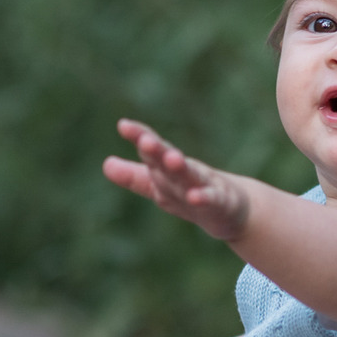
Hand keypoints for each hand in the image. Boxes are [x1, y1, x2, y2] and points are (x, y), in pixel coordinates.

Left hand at [103, 119, 250, 240]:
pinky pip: (212, 199)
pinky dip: (204, 198)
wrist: (231, 210)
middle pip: (168, 159)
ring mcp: (205, 185)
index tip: (123, 125)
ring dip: (181, 167)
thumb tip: (106, 165)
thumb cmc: (190, 193)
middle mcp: (185, 172)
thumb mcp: (160, 187)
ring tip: (172, 159)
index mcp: (167, 168)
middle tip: (145, 141)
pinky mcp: (221, 202)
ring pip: (191, 175)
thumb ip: (134, 177)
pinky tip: (194, 197)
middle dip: (158, 150)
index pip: (152, 150)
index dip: (140, 137)